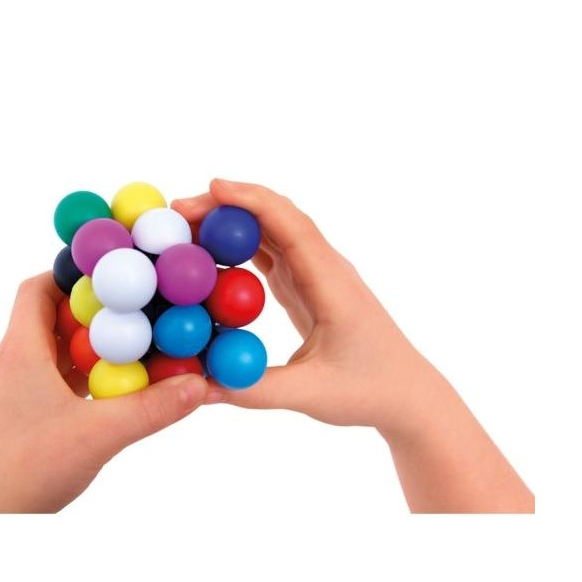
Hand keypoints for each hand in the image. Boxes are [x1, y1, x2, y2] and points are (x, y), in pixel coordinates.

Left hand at [0, 273, 206, 512]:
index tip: (117, 275)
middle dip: (97, 314)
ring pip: (52, 355)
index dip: (76, 274)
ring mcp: (10, 395)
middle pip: (51, 319)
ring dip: (90, 351)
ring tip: (133, 354)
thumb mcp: (98, 437)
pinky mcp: (14, 422)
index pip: (39, 288)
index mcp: (19, 352)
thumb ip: (152, 409)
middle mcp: (10, 366)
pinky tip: (109, 397)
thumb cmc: (21, 473)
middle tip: (139, 314)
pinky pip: (51, 385)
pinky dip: (80, 382)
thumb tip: (200, 384)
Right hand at [172, 179, 421, 429]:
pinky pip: (269, 253)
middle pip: (275, 218)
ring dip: (229, 222)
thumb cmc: (369, 391)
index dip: (253, 201)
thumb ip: (256, 389)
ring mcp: (316, 274)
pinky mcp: (306, 286)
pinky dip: (238, 246)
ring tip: (182, 227)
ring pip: (271, 231)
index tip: (213, 186)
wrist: (405, 394)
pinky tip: (207, 253)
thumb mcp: (311, 395)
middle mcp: (325, 268)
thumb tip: (201, 387)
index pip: (292, 227)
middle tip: (176, 211)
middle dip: (227, 205)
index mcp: (332, 284)